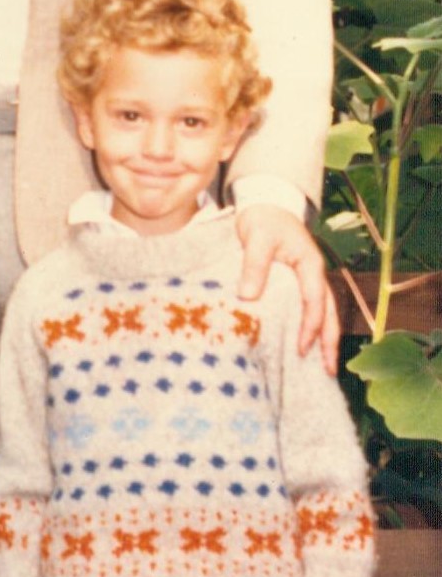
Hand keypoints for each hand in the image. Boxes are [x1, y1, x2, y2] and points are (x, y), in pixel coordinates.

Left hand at [235, 204, 339, 372]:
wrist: (267, 205)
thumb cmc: (264, 220)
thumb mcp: (257, 238)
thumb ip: (254, 265)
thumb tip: (248, 296)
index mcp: (310, 265)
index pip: (315, 301)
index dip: (310, 325)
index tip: (302, 347)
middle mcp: (315, 276)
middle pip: (328, 313)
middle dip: (329, 342)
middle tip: (328, 371)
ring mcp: (310, 280)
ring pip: (324, 314)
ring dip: (324, 339)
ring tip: (324, 368)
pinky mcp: (300, 284)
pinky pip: (310, 310)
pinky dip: (311, 329)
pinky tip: (305, 347)